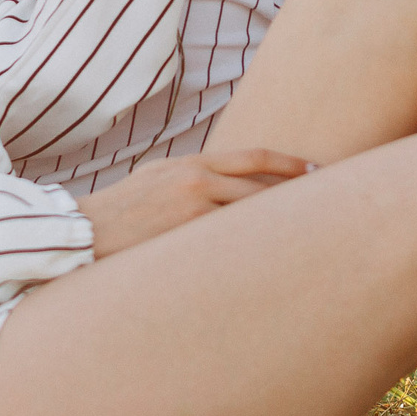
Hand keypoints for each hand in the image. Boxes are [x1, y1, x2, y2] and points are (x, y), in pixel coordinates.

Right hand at [77, 147, 310, 258]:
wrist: (84, 231)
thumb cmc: (118, 210)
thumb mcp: (154, 177)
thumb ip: (189, 176)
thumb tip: (220, 183)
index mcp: (190, 162)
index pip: (254, 156)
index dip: (290, 163)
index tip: (316, 170)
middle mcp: (196, 179)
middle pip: (262, 186)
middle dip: (296, 195)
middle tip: (332, 204)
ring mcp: (193, 209)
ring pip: (251, 215)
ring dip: (280, 225)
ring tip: (312, 235)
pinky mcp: (186, 236)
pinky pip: (231, 241)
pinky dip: (253, 247)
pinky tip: (274, 259)